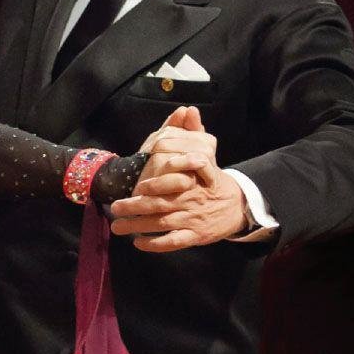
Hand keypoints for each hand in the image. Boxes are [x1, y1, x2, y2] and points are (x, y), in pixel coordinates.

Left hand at [111, 106, 245, 251]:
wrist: (238, 206)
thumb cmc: (213, 180)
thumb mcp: (208, 155)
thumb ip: (194, 133)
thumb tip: (188, 110)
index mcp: (194, 180)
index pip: (176, 181)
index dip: (156, 184)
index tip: (138, 186)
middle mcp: (192, 200)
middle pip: (161, 204)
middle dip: (136, 207)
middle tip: (115, 208)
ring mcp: (193, 219)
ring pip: (163, 224)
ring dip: (138, 226)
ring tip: (118, 226)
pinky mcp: (195, 236)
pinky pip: (173, 242)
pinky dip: (155, 244)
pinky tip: (139, 243)